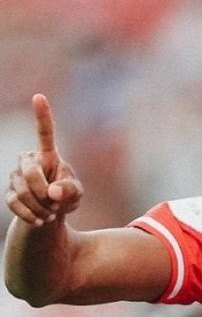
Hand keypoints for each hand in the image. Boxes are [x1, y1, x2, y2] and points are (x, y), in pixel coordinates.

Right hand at [5, 94, 82, 226]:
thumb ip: (70, 190)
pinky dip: (30, 215)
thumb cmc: (67, 195)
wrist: (51, 211)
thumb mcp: (76, 194)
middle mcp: (27, 160)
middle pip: (30, 173)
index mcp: (48, 154)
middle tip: (56, 205)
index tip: (39, 96)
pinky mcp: (9, 192)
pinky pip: (14, 203)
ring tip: (51, 213)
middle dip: (44, 192)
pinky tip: (40, 220)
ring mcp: (15, 175)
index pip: (44, 132)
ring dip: (40, 207)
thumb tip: (53, 192)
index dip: (42, 115)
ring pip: (22, 191)